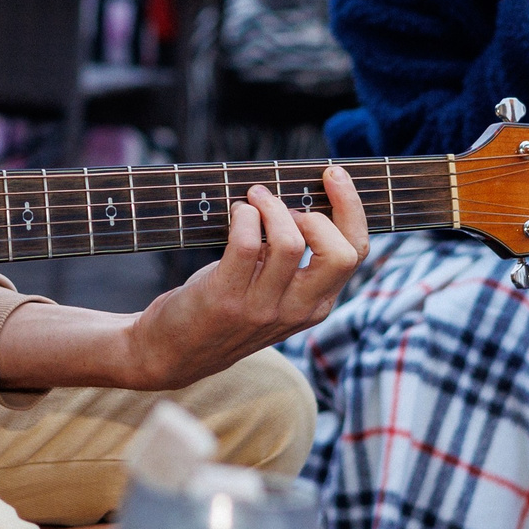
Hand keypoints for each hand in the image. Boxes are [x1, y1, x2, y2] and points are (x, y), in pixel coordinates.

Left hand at [0, 168, 368, 391]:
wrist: (172, 352)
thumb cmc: (226, 309)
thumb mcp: (273, 294)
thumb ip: (295, 262)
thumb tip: (303, 200)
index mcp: (316, 304)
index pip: (356, 254)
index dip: (352, 209)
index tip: (334, 176)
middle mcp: (296, 310)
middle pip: (340, 254)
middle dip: (326, 209)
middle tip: (293, 197)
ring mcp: (262, 308)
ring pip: (290, 242)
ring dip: (271, 206)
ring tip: (254, 200)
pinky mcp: (226, 298)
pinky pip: (246, 243)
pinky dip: (243, 215)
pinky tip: (236, 213)